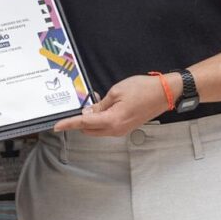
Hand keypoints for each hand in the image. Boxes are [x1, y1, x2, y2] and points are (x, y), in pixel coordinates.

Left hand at [53, 74, 171, 136]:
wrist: (164, 93)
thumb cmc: (143, 89)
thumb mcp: (116, 92)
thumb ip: (100, 104)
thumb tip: (89, 113)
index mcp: (112, 120)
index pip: (84, 124)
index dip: (69, 124)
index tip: (56, 126)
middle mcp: (116, 129)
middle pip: (89, 130)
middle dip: (79, 122)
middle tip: (73, 110)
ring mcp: (122, 130)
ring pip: (98, 130)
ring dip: (90, 121)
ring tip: (90, 105)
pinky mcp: (126, 127)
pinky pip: (107, 127)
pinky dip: (99, 121)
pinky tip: (100, 108)